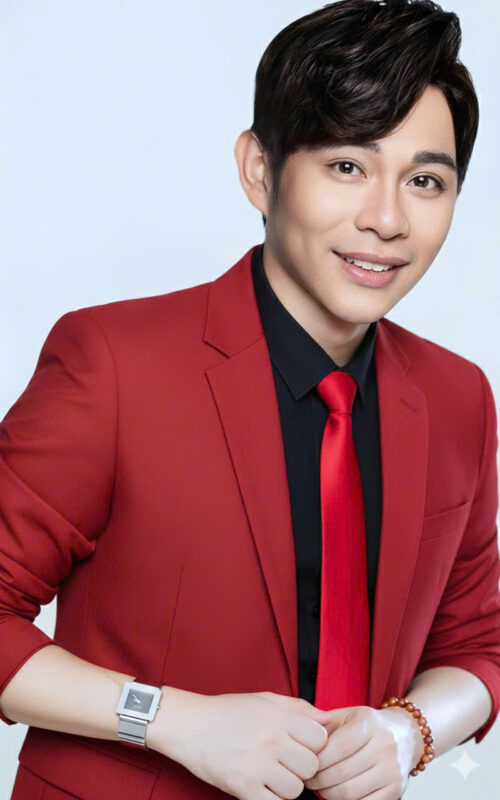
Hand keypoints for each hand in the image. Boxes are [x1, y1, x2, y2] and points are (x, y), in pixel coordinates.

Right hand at [149, 686, 332, 798]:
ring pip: (295, 790)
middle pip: (311, 767)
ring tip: (272, 773)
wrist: (190, 725)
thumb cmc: (227, 711)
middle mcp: (271, 741)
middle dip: (302, 767)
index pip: (320, 739)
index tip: (302, 744)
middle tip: (287, 761)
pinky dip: (271, 798)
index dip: (314, 744)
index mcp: (278, 717)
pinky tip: (262, 785)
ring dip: (287, 785)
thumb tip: (327, 720)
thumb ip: (299, 708)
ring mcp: (257, 766)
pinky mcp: (243, 789)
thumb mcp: (264, 699)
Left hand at [303, 705, 421, 799]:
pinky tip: (338, 793)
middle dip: (318, 780)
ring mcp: (392, 770)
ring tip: (321, 787)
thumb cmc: (367, 725)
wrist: (405, 734)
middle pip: (341, 773)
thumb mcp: (346, 715)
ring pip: (350, 793)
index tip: (306, 764)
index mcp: (368, 723)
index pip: (337, 748)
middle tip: (308, 779)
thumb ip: (323, 723)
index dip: (317, 760)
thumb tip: (297, 733)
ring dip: (328, 794)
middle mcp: (384, 745)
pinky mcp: (396, 789)